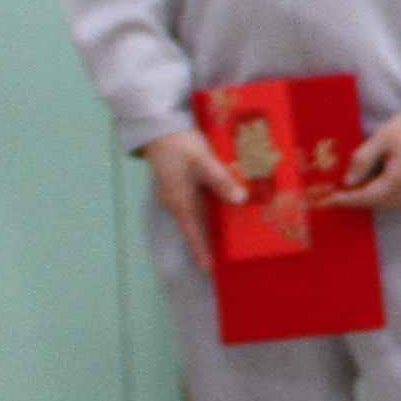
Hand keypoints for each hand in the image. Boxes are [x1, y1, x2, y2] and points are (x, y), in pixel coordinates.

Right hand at [136, 126, 248, 273]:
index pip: (193, 232)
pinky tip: (229, 210)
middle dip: (212, 243)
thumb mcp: (202, 160)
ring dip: (214, 227)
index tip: (209, 269)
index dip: (201, 251)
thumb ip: (220, 180)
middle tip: (228, 259)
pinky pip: (200, 204)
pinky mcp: (184, 188)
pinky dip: (213, 210)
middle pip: (198, 228)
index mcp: (180, 201)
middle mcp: (178, 203)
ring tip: (232, 240)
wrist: (161, 131)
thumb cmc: (180, 145)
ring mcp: (179, 196)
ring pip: (200, 216)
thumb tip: (239, 199)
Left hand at [327, 112, 400, 212]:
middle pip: (378, 204)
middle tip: (340, 195)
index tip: (328, 201)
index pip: (366, 197)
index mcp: (397, 181)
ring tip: (357, 191)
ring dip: (373, 201)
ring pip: (391, 205)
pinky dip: (389, 198)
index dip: (345, 200)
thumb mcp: (382, 138)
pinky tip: (380, 188)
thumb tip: (347, 182)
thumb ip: (362, 160)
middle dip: (358, 201)